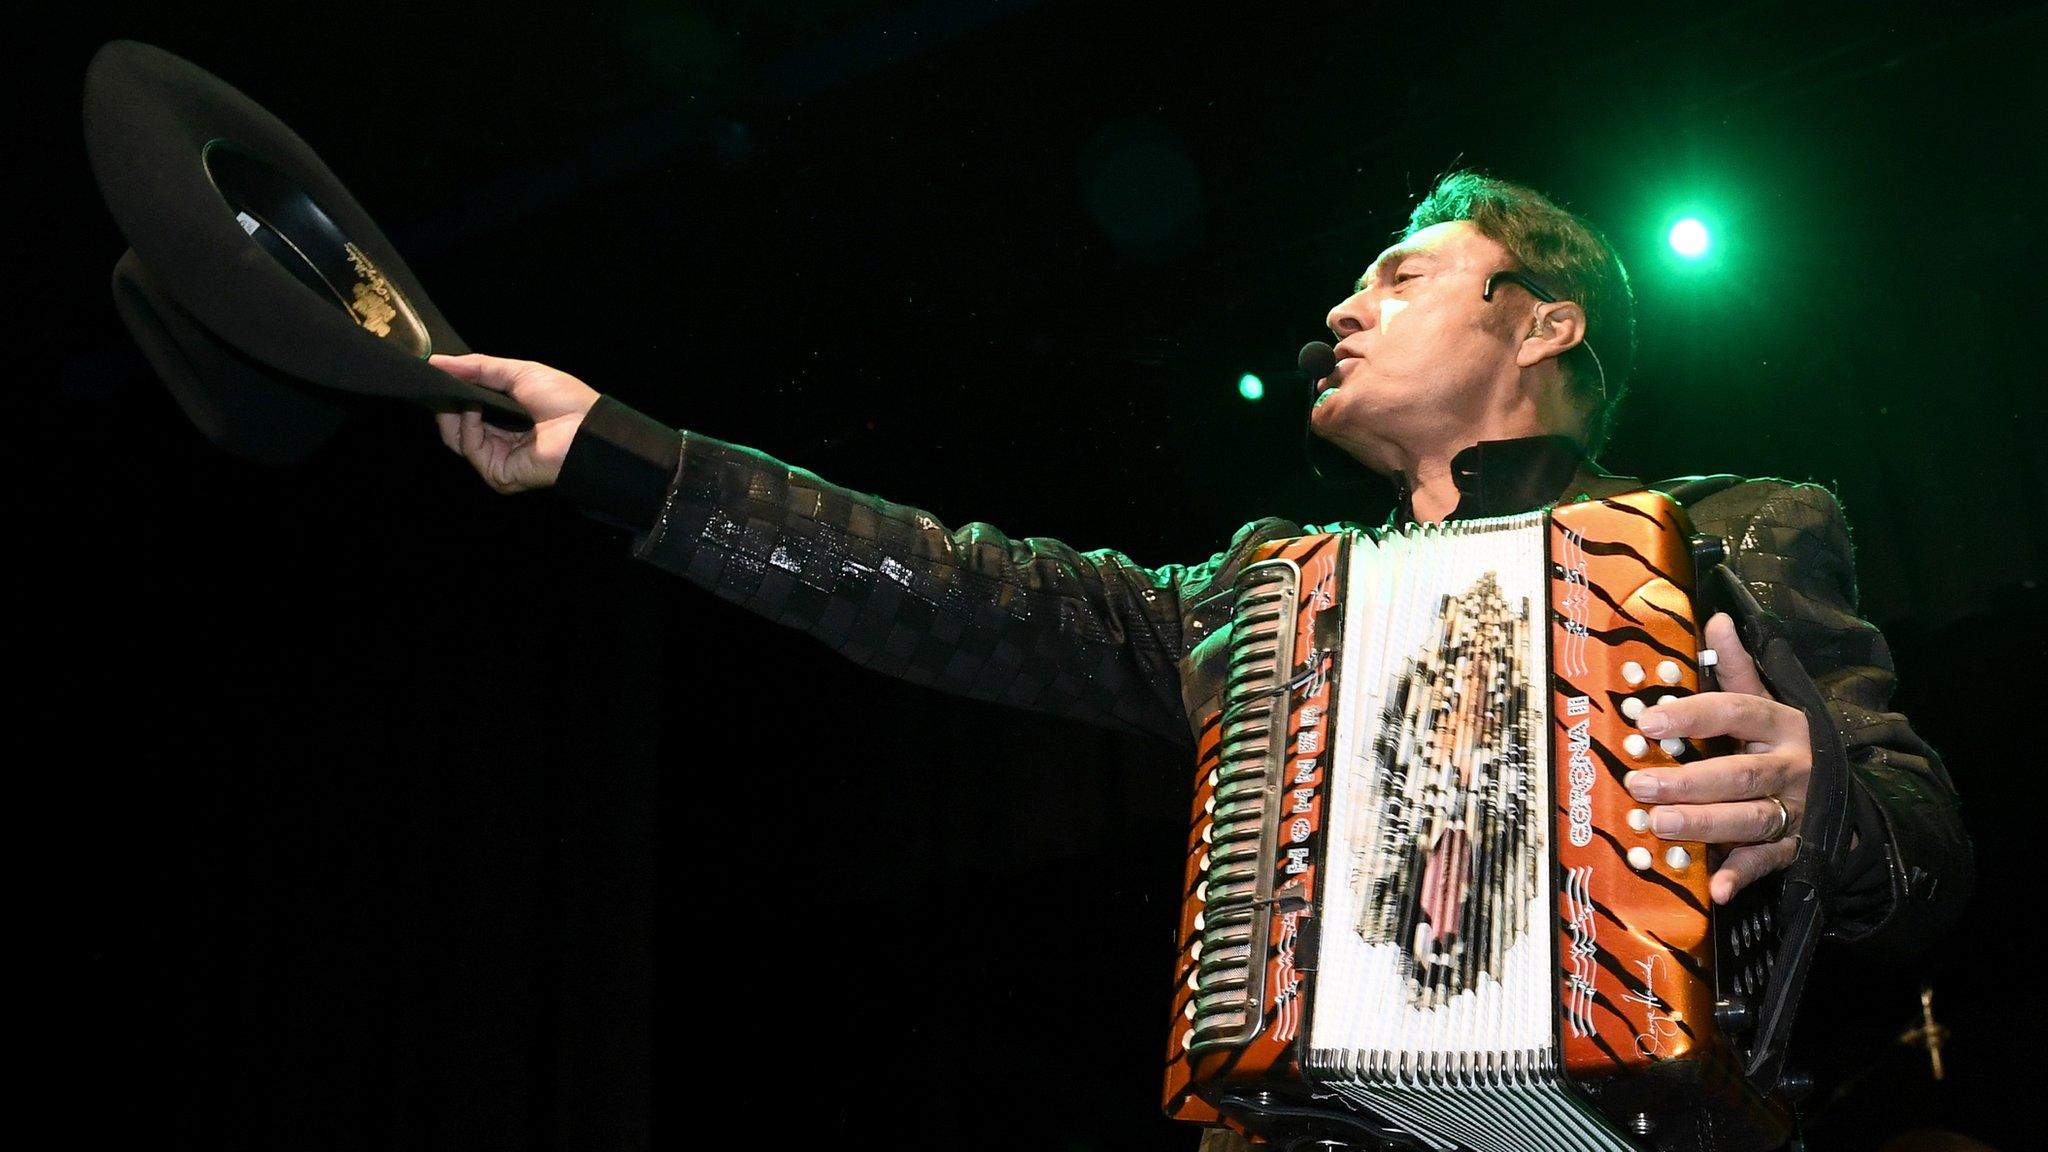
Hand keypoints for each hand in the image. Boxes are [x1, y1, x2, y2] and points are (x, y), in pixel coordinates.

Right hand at [430, 353, 600, 492]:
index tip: (435, 373)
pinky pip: (469, 449)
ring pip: (455, 438)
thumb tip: (436, 361)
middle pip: (455, 426)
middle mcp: (500, 441)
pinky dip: (467, 426)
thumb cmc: (562, 399)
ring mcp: (497, 460)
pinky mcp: (498, 474)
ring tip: (464, 395)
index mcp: (506, 420)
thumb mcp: (517, 372)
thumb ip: (478, 367)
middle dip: (447, 403)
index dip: (451, 393)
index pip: (466, 410)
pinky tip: (475, 409)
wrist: (585, 426)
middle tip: (440, 383)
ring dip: (455, 412)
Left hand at [1624, 612, 1812, 904]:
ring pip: (1748, 818)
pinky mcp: (1796, 846)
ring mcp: (1794, 809)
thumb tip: (1718, 619)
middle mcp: (1789, 766)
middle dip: (1686, 781)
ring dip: (1702, 823)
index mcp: (1780, 724)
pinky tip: (1718, 888)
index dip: (1692, 714)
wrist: (1845, 796)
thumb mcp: (1768, 702)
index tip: (1646, 719)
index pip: (1736, 711)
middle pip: (1737, 773)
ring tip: (1656, 823)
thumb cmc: (1785, 744)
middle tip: (1638, 784)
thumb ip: (1738, 668)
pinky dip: (1743, 875)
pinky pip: (1767, 862)